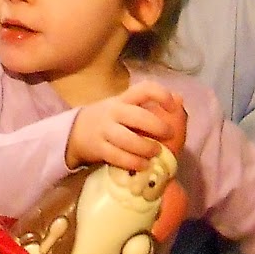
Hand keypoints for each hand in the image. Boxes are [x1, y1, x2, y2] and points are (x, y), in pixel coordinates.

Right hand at [67, 80, 186, 172]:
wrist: (74, 132)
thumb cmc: (109, 119)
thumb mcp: (125, 107)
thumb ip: (150, 105)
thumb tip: (180, 100)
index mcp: (123, 99)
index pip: (144, 89)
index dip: (161, 95)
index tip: (172, 105)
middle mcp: (114, 112)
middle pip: (138, 116)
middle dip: (157, 126)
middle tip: (169, 134)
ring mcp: (104, 130)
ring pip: (127, 139)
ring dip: (145, 147)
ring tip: (155, 153)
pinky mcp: (98, 148)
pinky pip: (117, 156)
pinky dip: (133, 162)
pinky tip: (143, 165)